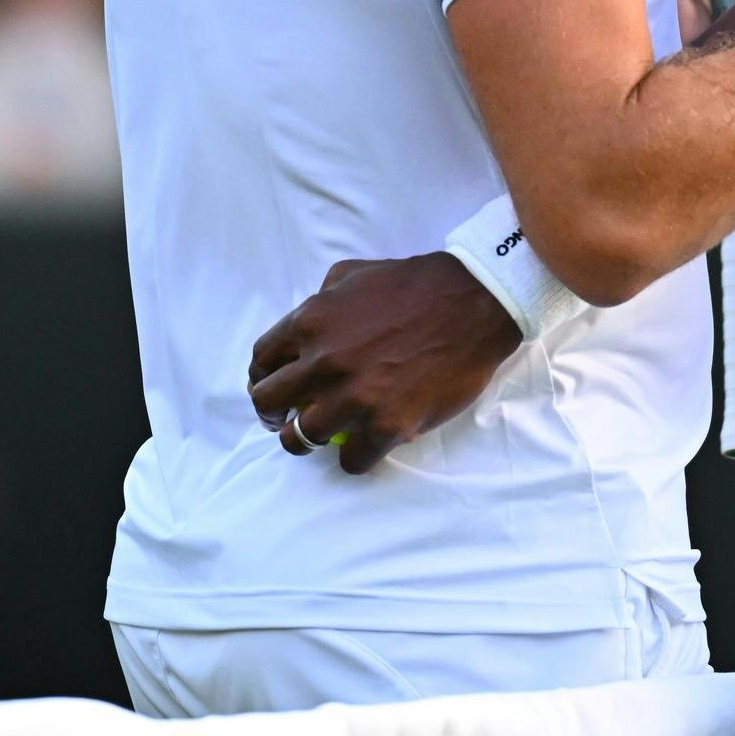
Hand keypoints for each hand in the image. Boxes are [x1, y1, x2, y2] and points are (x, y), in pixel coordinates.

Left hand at [246, 254, 522, 474]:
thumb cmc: (413, 284)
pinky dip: (355, 457)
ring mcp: (354, 397)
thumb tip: (304, 330)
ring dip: (307, 440)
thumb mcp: (351, 274)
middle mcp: (323, 362)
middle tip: (287, 419)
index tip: (273, 388)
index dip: (263, 378)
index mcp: (310, 322)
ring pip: (301, 438)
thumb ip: (320, 300)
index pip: (262, 361)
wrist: (473, 302)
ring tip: (323, 436)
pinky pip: (351, 461)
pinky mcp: (387, 425)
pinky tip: (366, 446)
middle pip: (268, 403)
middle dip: (273, 414)